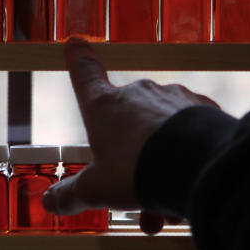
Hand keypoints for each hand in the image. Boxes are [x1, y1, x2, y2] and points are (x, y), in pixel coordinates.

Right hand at [42, 38, 218, 231]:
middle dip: (129, 158)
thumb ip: (71, 195)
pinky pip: (187, 132)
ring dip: (158, 164)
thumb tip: (47, 202)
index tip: (75, 43)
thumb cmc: (139, 171)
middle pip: (126, 123)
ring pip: (158, 133)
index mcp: (104, 106)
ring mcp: (172, 97)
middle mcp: (137, 93)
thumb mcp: (97, 190)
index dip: (78, 60)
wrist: (198, 163)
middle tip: (134, 193)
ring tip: (167, 206)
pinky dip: (185, 155)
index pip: (85, 75)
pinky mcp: (202, 108)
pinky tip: (190, 183)